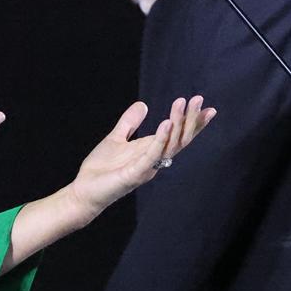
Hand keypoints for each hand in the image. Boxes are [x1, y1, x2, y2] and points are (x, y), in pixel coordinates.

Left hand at [67, 96, 215, 222]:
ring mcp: (146, 168)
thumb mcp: (116, 139)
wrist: (84, 191)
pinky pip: (152, 156)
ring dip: (178, 125)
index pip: (178, 136)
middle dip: (190, 120)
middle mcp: (154, 160)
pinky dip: (161, 140)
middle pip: (179, 139)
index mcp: (151, 151)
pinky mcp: (135, 174)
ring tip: (182, 104)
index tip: (207, 107)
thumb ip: (130, 122)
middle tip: (198, 99)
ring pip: (170, 146)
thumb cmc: (101, 169)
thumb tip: (143, 104)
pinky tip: (166, 123)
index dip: (193, 123)